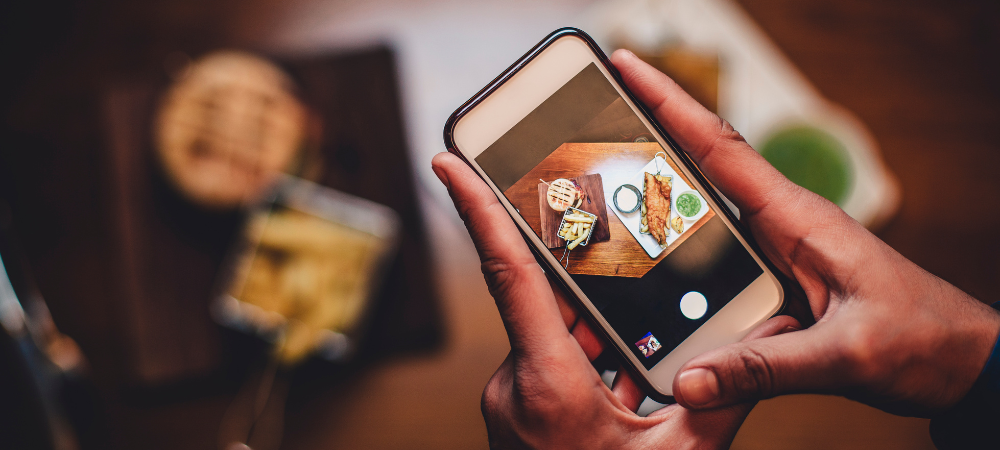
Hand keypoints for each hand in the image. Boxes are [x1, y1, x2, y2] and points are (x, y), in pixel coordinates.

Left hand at [432, 151, 797, 448]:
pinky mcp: (517, 413)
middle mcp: (514, 387)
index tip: (448, 162)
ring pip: (549, 334)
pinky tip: (622, 373)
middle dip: (582, 273)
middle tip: (607, 238)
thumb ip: (718, 399)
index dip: (478, 209)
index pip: (508, 275)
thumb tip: (757, 353)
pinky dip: (583, 356)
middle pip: (544, 301)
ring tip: (632, 326)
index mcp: (546, 386)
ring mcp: (510, 402)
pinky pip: (548, 362)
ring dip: (590, 326)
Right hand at [609, 49, 999, 415]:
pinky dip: (679, 237)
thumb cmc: (922, 340)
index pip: (720, 149)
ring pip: (706, 207)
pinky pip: (717, 246)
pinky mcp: (778, 272)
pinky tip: (649, 247)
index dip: (670, 104)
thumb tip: (690, 379)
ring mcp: (779, 246)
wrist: (961, 361)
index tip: (628, 67)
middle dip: (650, 131)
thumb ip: (766, 367)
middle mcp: (783, 223)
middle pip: (702, 166)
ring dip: (658, 187)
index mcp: (798, 219)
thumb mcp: (846, 355)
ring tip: (604, 176)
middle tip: (595, 115)